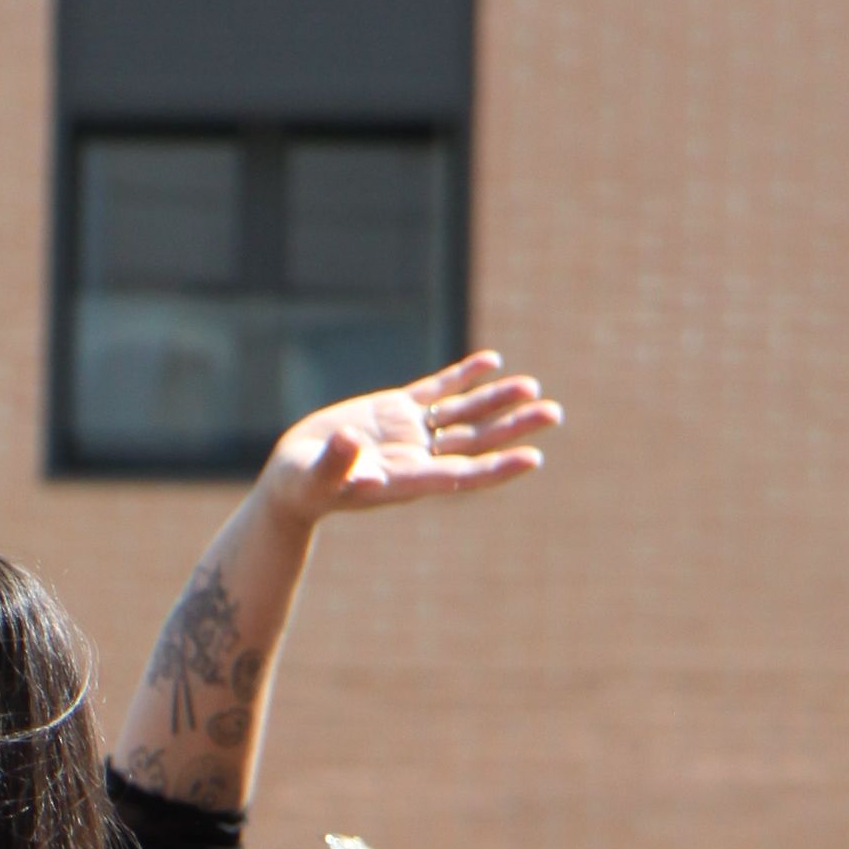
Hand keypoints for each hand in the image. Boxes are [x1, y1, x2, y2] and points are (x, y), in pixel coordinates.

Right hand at [256, 353, 560, 530]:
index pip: (460, 474)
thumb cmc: (304, 487)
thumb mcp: (315, 478)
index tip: (532, 458)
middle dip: (515, 428)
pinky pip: (436, 390)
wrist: (295, 479)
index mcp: (406, 479)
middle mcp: (417, 457)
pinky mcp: (395, 411)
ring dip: (497, 401)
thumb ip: (336, 465)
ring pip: (463, 415)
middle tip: (553, 413)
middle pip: (476, 441)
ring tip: (532, 387)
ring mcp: (409, 433)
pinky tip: (491, 362)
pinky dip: (463, 376)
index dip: (496, 468)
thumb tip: (349, 444)